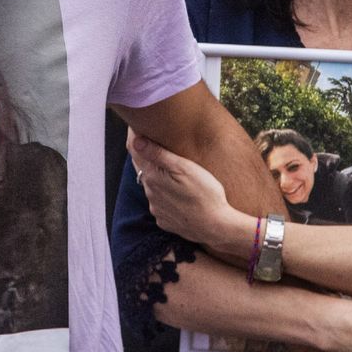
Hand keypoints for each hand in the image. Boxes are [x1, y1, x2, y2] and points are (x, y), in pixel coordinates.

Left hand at [129, 134, 248, 253]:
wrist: (216, 227)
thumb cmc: (205, 193)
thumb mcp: (185, 168)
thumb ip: (159, 154)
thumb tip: (135, 140)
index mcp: (152, 177)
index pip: (135, 151)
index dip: (135, 136)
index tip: (137, 124)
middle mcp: (149, 193)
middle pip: (142, 168)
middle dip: (145, 155)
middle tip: (152, 139)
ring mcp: (156, 208)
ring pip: (151, 186)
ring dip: (156, 176)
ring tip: (169, 168)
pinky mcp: (164, 220)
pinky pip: (160, 202)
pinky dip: (163, 194)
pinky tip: (176, 192)